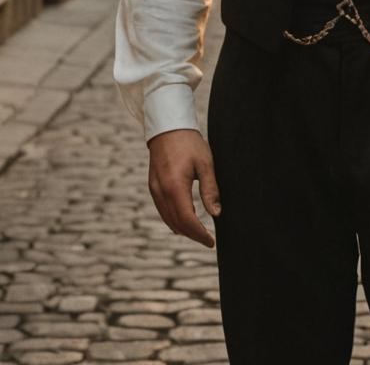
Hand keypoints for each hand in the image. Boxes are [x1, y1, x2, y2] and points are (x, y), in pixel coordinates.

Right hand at [147, 128, 220, 247]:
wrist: (168, 127)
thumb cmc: (190, 143)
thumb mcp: (205, 164)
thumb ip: (210, 189)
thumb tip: (216, 214)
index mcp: (175, 186)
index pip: (187, 220)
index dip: (199, 234)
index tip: (211, 241)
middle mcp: (161, 191)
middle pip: (176, 223)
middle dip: (192, 235)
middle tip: (208, 240)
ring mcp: (155, 190)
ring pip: (167, 219)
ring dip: (182, 229)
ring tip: (199, 232)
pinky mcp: (153, 186)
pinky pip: (162, 210)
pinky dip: (173, 219)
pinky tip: (185, 218)